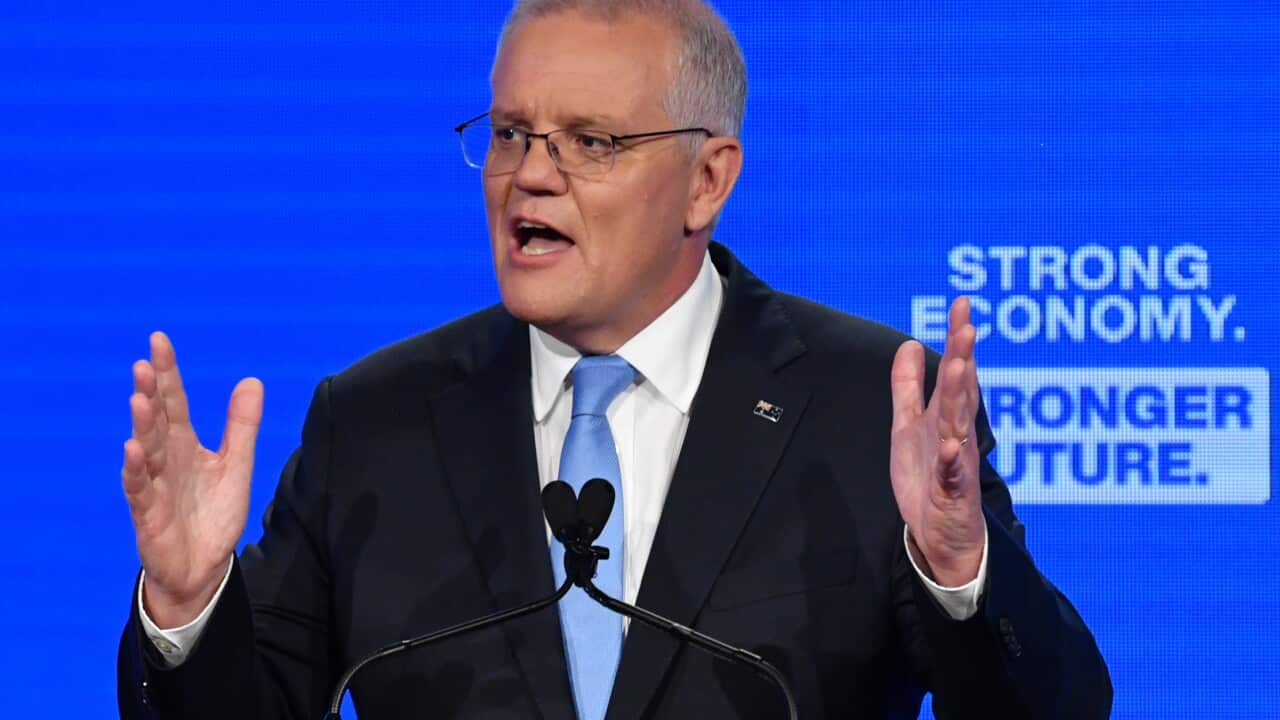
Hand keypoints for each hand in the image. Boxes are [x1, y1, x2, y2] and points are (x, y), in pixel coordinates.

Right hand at [121, 332, 262, 626]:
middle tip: (143, 362)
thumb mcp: (237, 464)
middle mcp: (165, 459)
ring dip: (141, 426)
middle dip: (149, 391)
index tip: (158, 340)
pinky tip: (132, 450)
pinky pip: (139, 489)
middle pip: (156, 419)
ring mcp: (154, 485)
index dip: (167, 372)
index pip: (174, 401)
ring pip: (145, 450)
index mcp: (184, 444)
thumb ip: (242, 425)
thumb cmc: (214, 514)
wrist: (205, 566)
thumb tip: (251, 380)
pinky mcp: (148, 514)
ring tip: (140, 399)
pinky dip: (136, 471)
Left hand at [889, 297, 984, 586]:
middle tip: (967, 325)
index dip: (958, 339)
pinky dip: (954, 462)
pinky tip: (953, 447)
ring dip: (958, 396)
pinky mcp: (953, 495)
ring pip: (959, 425)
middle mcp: (957, 435)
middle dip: (963, 358)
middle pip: (961, 391)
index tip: (962, 305)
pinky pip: (954, 477)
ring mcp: (958, 464)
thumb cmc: (929, 479)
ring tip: (957, 366)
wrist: (941, 538)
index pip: (956, 372)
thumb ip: (908, 388)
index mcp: (947, 418)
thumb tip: (907, 343)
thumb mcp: (909, 427)